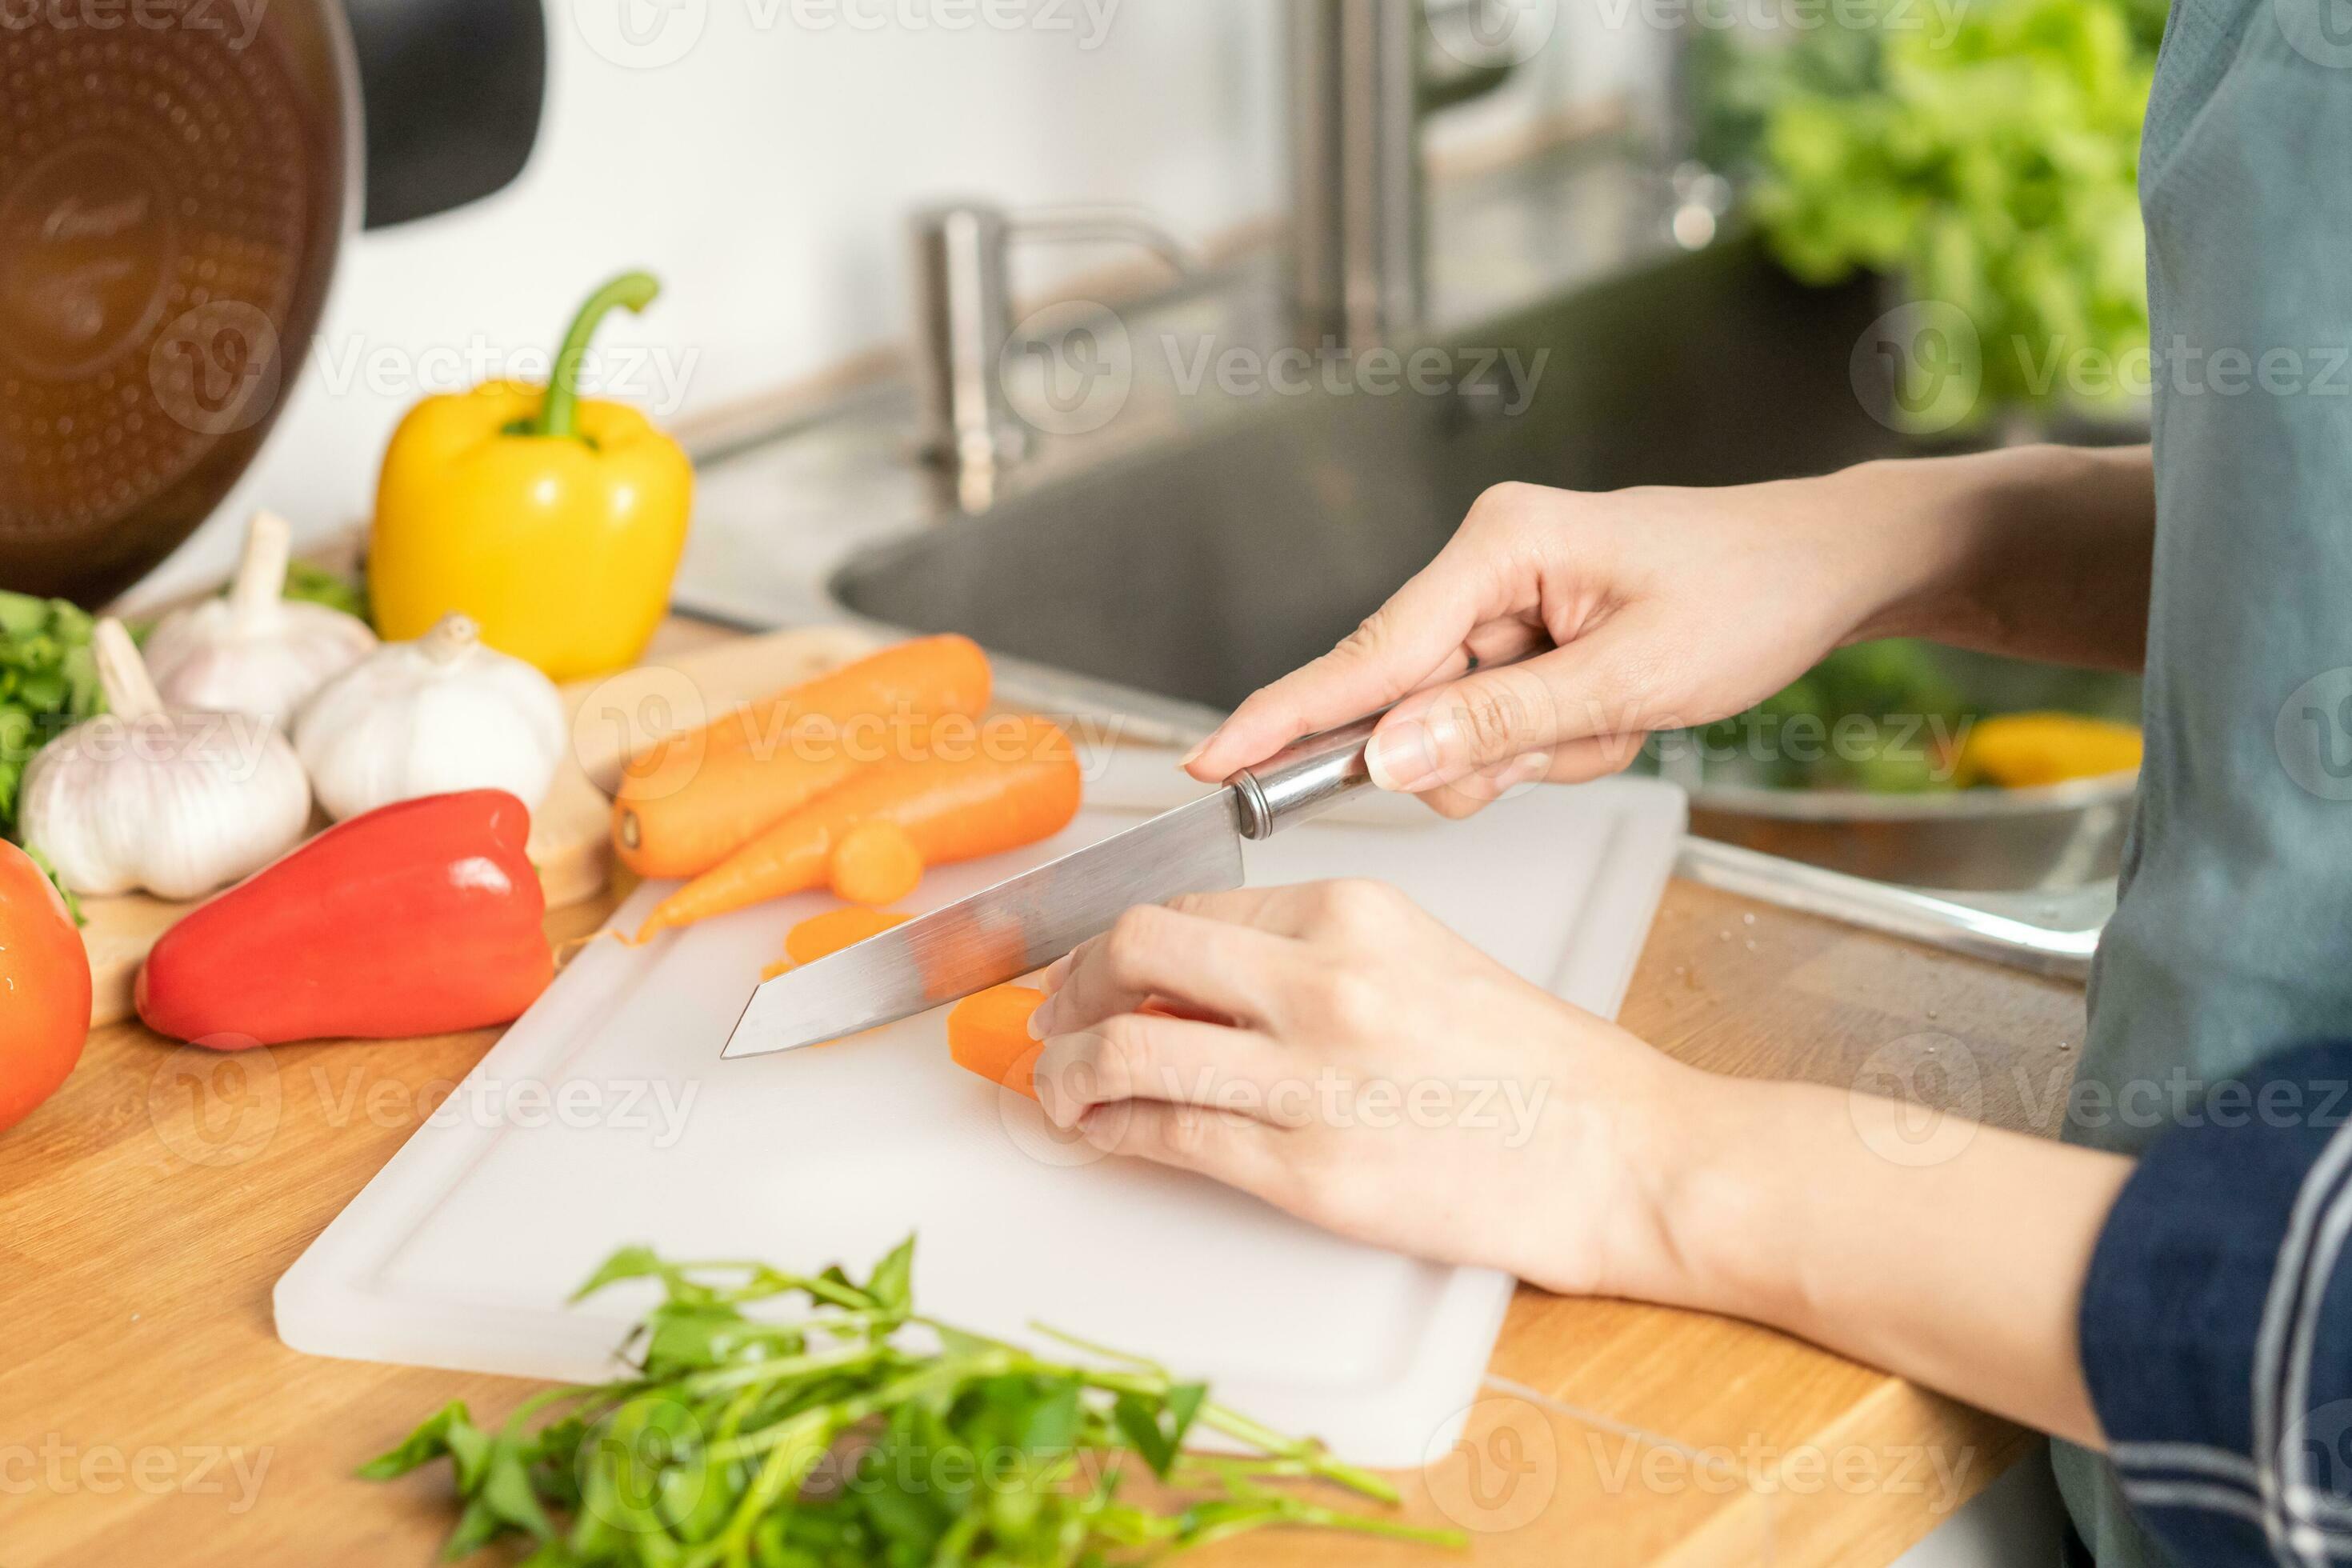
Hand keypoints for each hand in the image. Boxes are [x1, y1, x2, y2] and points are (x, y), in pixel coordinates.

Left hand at [1024, 878, 1698, 1296]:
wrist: (1617, 1153)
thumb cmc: (1533, 1063)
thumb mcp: (1419, 954)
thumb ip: (1305, 953)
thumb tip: (1191, 978)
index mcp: (1351, 910)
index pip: (1189, 901)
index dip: (1119, 938)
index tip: (1095, 966)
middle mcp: (1322, 980)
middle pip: (1137, 949)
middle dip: (1074, 986)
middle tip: (1058, 1016)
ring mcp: (1311, 1078)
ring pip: (1130, 1050)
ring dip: (1069, 1070)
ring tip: (1062, 1088)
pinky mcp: (1308, 1172)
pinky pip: (1170, 1136)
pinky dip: (1116, 1131)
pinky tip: (1110, 1132)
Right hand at [1183, 468, 1957, 815]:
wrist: (1827, 569)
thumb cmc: (1750, 595)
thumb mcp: (1632, 679)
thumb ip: (1500, 726)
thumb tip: (1386, 760)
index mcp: (1497, 547)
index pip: (1367, 654)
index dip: (1286, 719)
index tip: (1213, 766)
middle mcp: (1486, 567)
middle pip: (1414, 703)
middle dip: (1491, 747)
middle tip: (1580, 733)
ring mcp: (1506, 604)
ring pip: (1463, 728)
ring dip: (1542, 749)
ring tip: (1622, 714)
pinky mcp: (1530, 636)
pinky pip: (1506, 724)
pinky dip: (1564, 740)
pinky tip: (1622, 711)